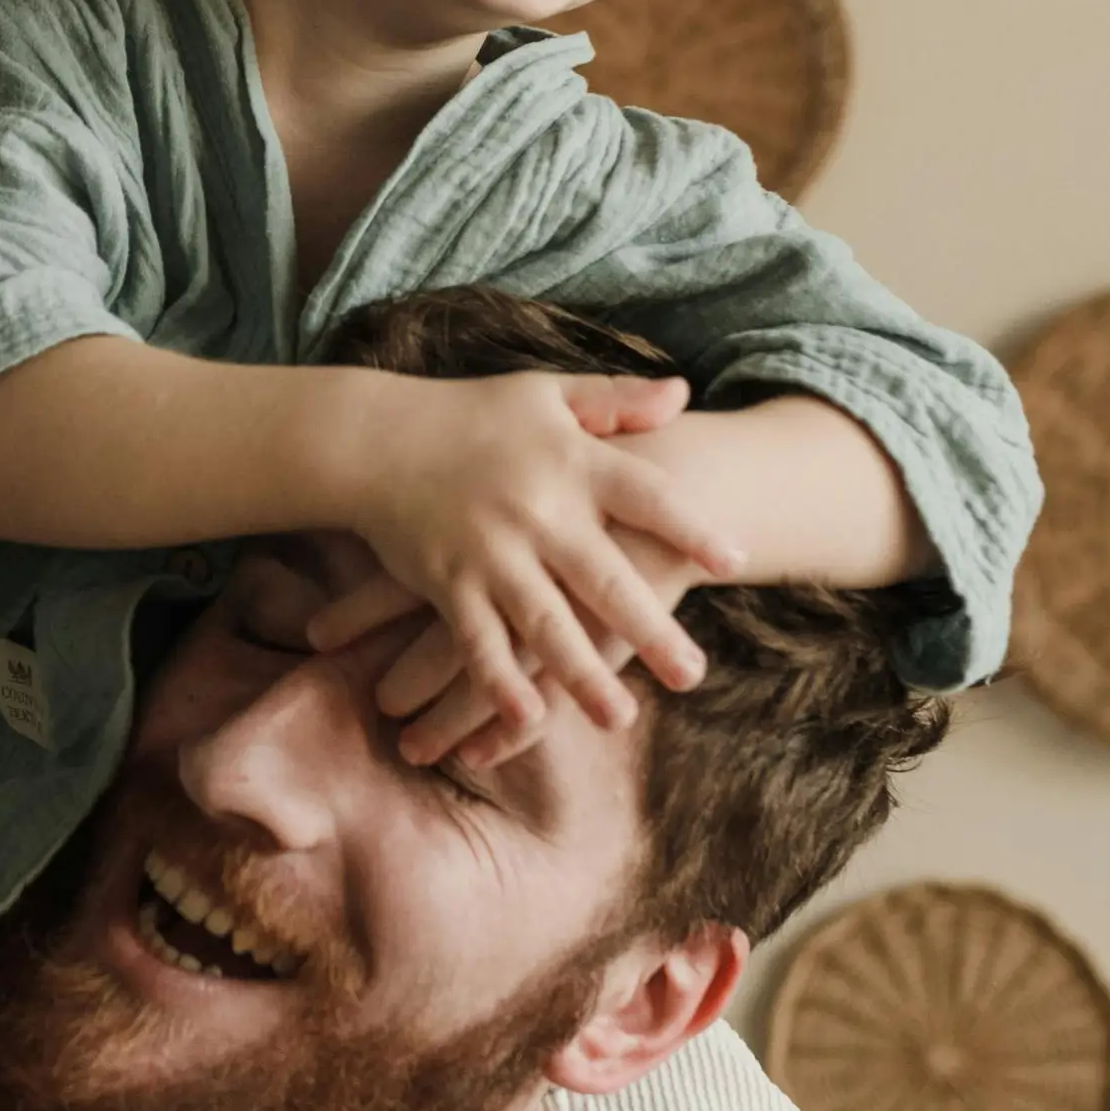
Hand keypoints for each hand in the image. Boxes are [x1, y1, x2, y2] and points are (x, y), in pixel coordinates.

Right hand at [305, 370, 740, 739]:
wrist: (374, 437)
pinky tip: (527, 718)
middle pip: (602, 576)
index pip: (644, 495)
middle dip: (648, 629)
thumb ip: (615, 399)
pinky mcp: (447, 581)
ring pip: (544, 623)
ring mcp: (490, 551)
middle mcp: (535, 510)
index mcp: (569, 461)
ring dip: (581, 674)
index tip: (735, 561)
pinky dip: (498, 680)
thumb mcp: (546, 394)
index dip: (691, 527)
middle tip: (693, 674)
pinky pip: (477, 640)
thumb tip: (683, 392)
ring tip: (619, 718)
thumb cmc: (470, 414)